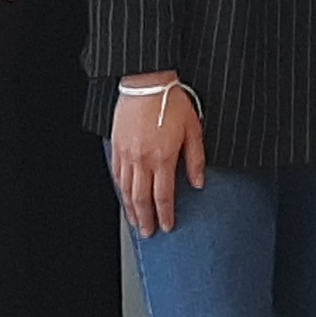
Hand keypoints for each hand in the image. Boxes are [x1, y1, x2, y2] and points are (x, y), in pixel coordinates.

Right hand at [111, 79, 207, 234]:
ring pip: (126, 190)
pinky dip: (120, 190)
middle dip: (145, 218)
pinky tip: (124, 197)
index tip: (167, 226)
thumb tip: (198, 182)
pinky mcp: (117, 146)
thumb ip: (196, 159)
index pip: (163, 195)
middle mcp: (142, 159)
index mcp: (162, 157)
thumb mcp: (193, 129)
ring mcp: (126, 154)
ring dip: (131, 209)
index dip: (165, 214)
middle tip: (148, 232)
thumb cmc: (172, 102)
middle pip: (142, 198)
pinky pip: (117, 174)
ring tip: (136, 221)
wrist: (147, 83)